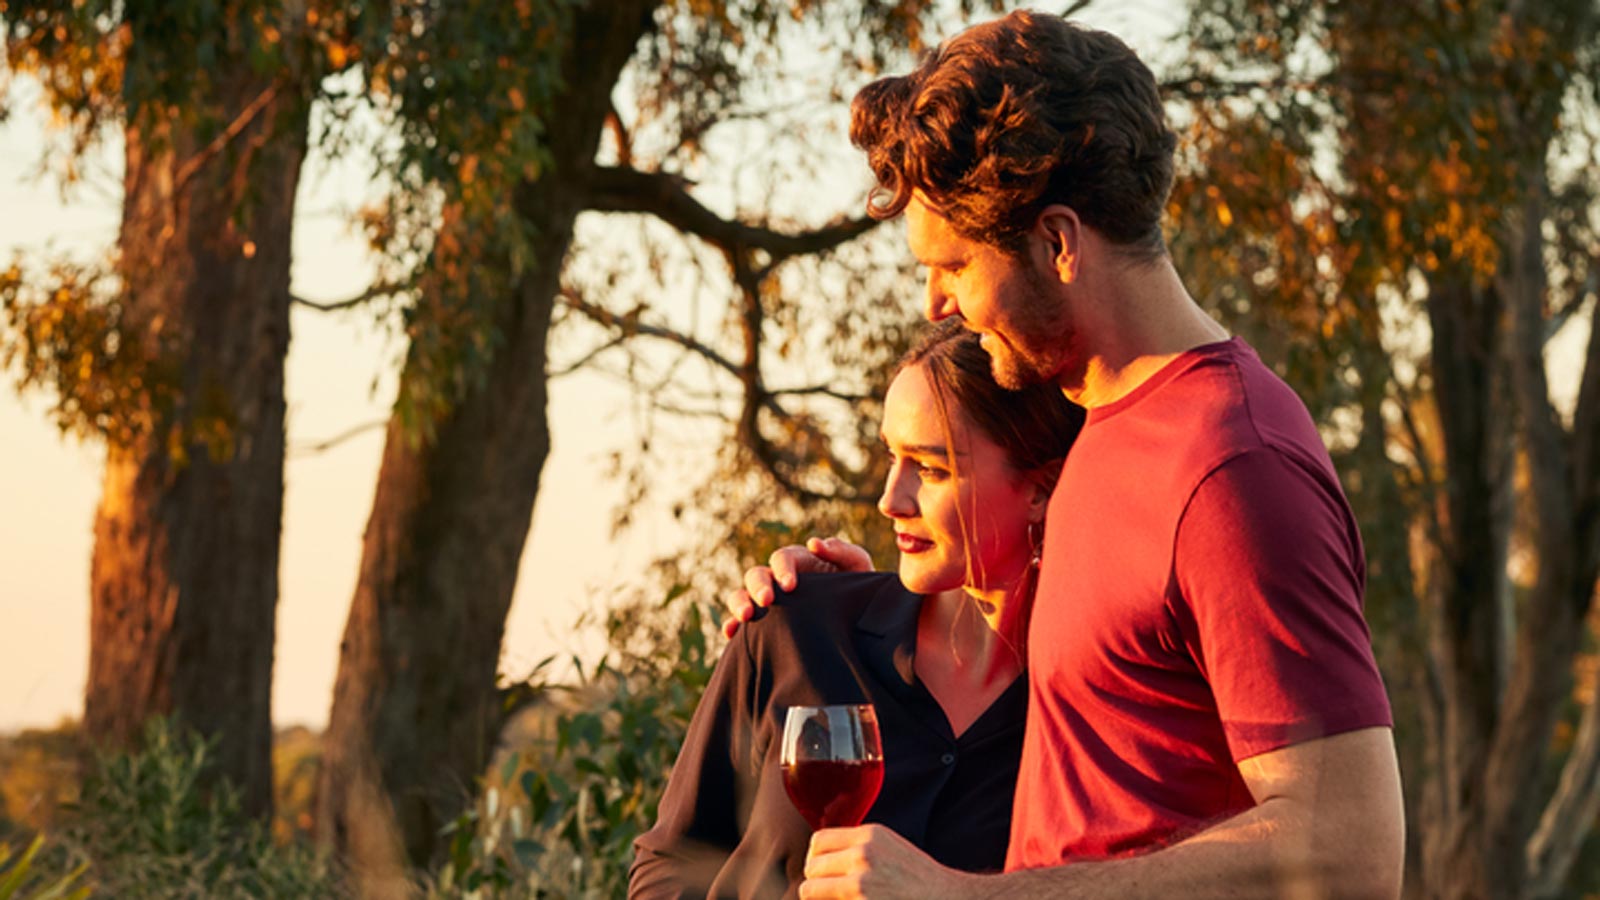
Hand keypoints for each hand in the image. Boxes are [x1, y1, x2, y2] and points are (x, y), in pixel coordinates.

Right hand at [721, 537, 873, 637]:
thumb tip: (814, 544)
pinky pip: (742, 623)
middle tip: (767, 601)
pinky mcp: (766, 623)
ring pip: (743, 595)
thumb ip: (843, 551)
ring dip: (739, 603)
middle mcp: (778, 579)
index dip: (782, 568)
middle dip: (758, 586)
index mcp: (799, 561)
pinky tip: (731, 634)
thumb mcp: (859, 566)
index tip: (790, 586)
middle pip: (757, 575)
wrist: (861, 619)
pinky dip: (733, 626)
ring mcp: (770, 601)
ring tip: (745, 617)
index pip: (782, 557)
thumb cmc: (859, 587)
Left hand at [800, 824, 974, 898]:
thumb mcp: (890, 848)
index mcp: (870, 835)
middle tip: (830, 895)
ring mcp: (861, 882)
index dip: (816, 859)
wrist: (945, 899)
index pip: (818, 842)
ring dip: (817, 899)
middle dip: (816, 883)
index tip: (824, 873)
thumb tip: (820, 858)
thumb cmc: (918, 881)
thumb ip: (858, 847)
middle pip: (811, 866)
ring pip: (810, 889)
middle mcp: (863, 854)